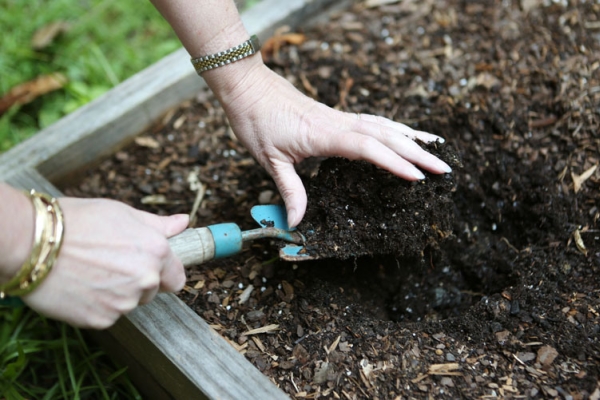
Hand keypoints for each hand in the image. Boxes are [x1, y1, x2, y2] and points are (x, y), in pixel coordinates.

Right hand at [22, 198, 188, 328]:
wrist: (33, 242)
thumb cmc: (78, 221)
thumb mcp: (122, 213)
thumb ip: (158, 225)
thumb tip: (184, 223)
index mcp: (156, 252)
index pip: (177, 277)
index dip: (163, 273)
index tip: (147, 268)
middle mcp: (146, 279)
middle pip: (152, 291)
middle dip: (137, 282)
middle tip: (108, 264)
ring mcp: (124, 302)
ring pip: (128, 303)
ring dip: (116, 293)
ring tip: (90, 273)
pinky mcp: (101, 319)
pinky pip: (106, 315)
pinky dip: (96, 305)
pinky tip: (79, 287)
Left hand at [216, 64, 451, 226]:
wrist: (246, 85)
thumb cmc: (255, 120)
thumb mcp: (269, 160)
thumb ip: (289, 190)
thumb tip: (297, 222)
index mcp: (323, 135)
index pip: (368, 149)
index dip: (395, 162)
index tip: (418, 177)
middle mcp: (338, 123)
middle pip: (386, 135)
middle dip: (418, 152)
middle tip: (444, 168)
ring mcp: (339, 117)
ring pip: (383, 125)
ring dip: (411, 137)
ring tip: (437, 147)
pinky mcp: (335, 115)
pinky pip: (373, 120)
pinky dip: (393, 127)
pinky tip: (403, 133)